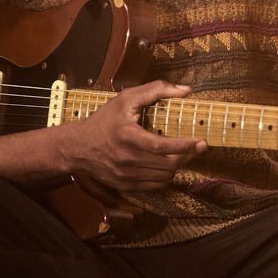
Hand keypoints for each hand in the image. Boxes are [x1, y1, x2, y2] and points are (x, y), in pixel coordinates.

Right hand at [59, 80, 205, 207]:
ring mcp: (125, 176)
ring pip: (164, 177)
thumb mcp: (126, 99)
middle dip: (186, 156)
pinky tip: (164, 166)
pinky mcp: (125, 186)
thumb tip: (185, 90)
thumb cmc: (103, 121)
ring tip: (178, 155)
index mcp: (128, 136)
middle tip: (195, 148)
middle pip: (167, 164)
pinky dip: (164, 178)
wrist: (77, 147)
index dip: (185, 146)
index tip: (200, 143)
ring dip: (176, 166)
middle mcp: (127, 159)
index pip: (162, 146)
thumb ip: (156, 90)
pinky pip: (154, 187)